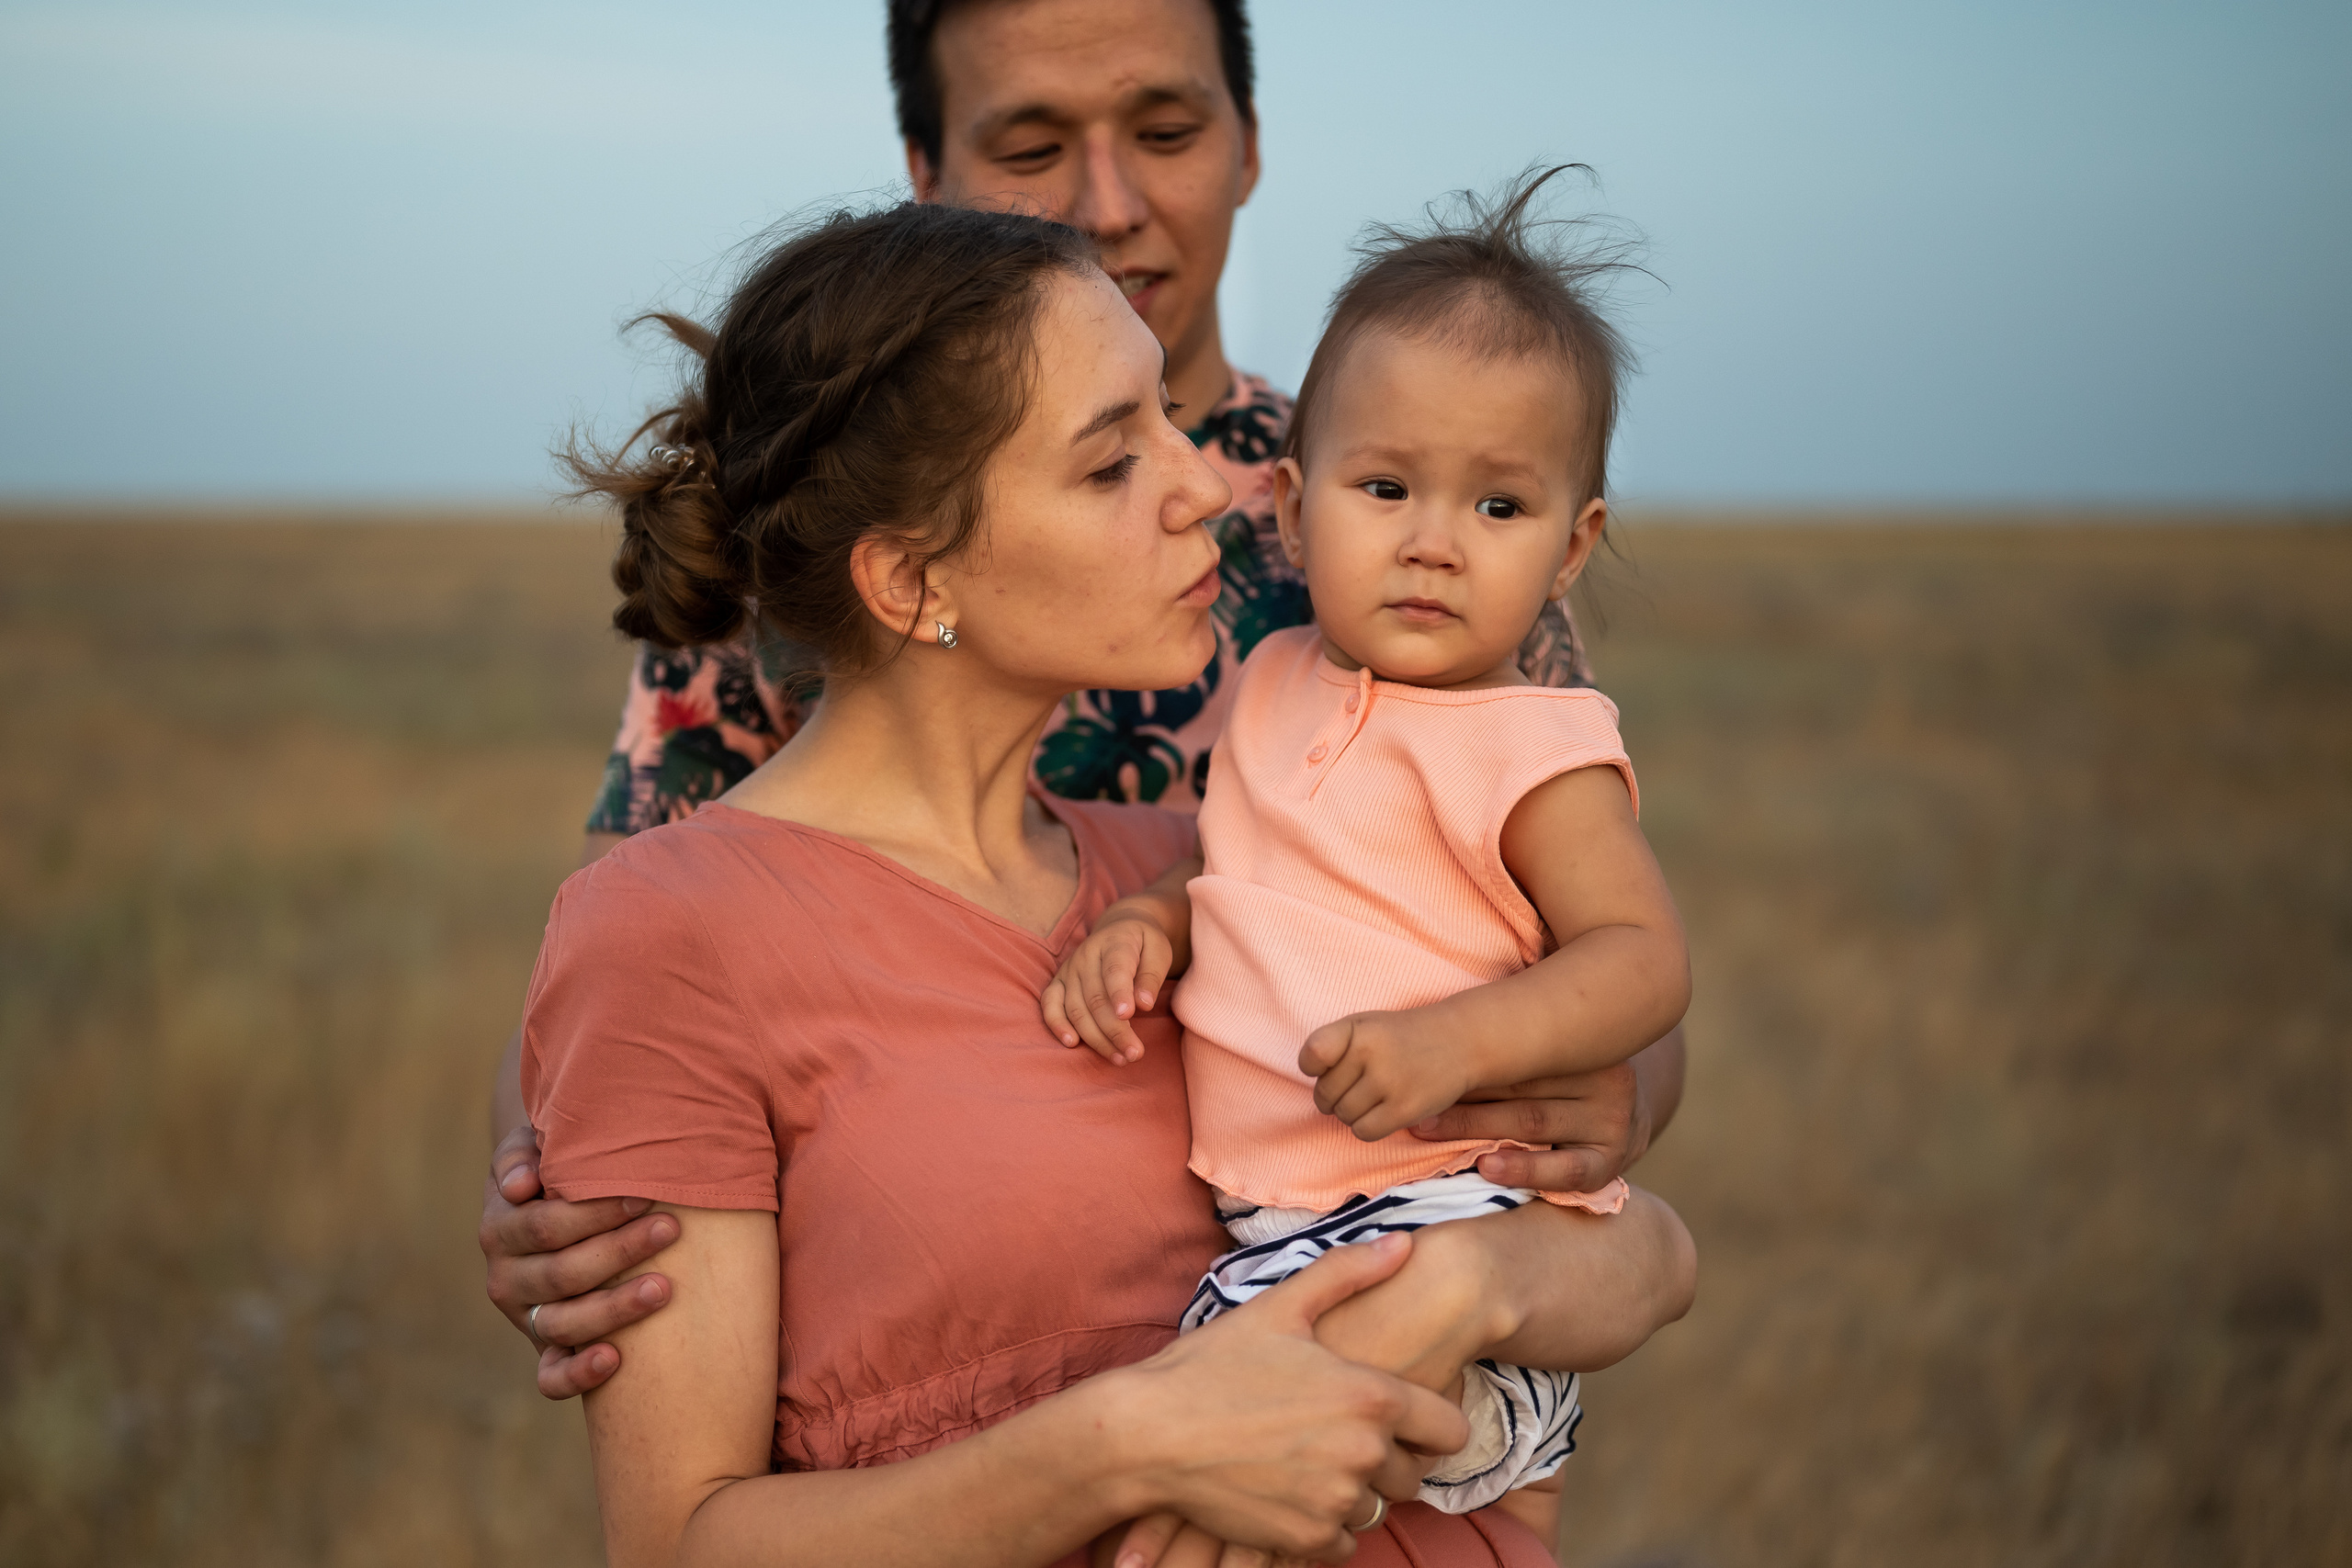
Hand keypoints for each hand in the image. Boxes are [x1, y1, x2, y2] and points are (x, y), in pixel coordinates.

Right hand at [479, 1123, 681, 1398]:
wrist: (549, 1206)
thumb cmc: (554, 1168)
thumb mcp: (532, 1148)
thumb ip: (521, 1157)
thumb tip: (520, 1186)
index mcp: (501, 1229)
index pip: (547, 1225)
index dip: (594, 1212)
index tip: (644, 1194)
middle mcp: (506, 1279)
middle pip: (562, 1273)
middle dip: (620, 1250)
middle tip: (671, 1228)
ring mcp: (525, 1319)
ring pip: (563, 1324)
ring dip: (614, 1308)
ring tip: (663, 1287)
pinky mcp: (544, 1350)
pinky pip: (551, 1378)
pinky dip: (577, 1376)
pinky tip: (614, 1360)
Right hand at [1042, 911, 1174, 1064]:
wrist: (1120, 928)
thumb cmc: (1143, 945)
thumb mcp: (1159, 951)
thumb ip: (1152, 976)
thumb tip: (1143, 1004)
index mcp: (1115, 942)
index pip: (1114, 969)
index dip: (1119, 993)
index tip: (1128, 1015)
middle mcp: (1086, 956)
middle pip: (1096, 998)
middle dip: (1115, 1030)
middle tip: (1135, 1054)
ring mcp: (1069, 970)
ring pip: (1077, 1008)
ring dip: (1096, 1038)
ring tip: (1119, 1058)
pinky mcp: (1058, 983)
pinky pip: (1050, 1005)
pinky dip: (1057, 1024)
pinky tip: (1072, 1043)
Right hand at [1109, 1233, 1467, 1561]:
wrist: (1148, 1434)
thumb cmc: (1212, 1366)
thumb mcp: (1280, 1308)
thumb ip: (1349, 1273)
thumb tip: (1404, 1244)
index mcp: (1370, 1396)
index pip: (1451, 1430)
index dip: (1432, 1424)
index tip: (1405, 1421)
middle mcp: (1364, 1453)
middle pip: (1413, 1476)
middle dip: (1386, 1461)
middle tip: (1339, 1438)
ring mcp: (1335, 1502)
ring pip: (1376, 1509)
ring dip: (1355, 1494)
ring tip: (1310, 1464)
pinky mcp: (1304, 1538)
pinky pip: (1342, 1544)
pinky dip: (1323, 1527)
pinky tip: (1291, 1495)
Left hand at [1297, 1011, 1470, 1143]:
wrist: (1458, 1042)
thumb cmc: (1401, 1037)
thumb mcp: (1365, 1025)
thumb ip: (1332, 1046)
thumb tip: (1312, 1086)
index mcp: (1357, 1028)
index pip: (1312, 1055)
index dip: (1312, 1068)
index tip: (1326, 1067)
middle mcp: (1371, 1053)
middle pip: (1325, 1094)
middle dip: (1333, 1096)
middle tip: (1356, 1085)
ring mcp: (1389, 1082)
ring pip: (1343, 1116)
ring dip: (1352, 1113)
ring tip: (1373, 1097)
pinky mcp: (1404, 1109)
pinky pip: (1363, 1132)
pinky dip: (1367, 1127)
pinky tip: (1381, 1112)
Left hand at [1410, 1059, 1651, 1192]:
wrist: (1626, 1112)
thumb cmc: (1564, 1078)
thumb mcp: (1548, 1054)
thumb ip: (1508, 1045)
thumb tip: (1427, 1039)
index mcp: (1581, 1039)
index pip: (1515, 1048)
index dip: (1464, 1057)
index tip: (1415, 1066)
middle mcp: (1603, 1075)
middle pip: (1517, 1084)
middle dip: (1459, 1093)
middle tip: (1410, 1104)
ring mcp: (1612, 1118)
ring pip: (1533, 1122)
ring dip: (1475, 1127)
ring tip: (1428, 1129)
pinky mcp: (1614, 1159)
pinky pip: (1568, 1169)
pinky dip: (1526, 1170)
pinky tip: (1489, 1169)